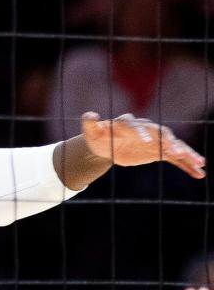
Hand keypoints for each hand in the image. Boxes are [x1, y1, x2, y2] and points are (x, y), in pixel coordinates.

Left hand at [81, 111, 205, 179]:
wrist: (106, 145)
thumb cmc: (98, 137)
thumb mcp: (91, 132)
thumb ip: (89, 124)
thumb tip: (90, 115)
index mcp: (128, 123)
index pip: (137, 126)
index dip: (141, 132)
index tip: (145, 141)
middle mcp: (146, 129)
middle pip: (162, 134)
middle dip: (170, 142)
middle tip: (178, 152)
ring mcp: (154, 140)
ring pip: (174, 146)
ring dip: (186, 153)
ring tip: (200, 163)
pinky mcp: (158, 151)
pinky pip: (175, 158)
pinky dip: (186, 165)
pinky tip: (199, 174)